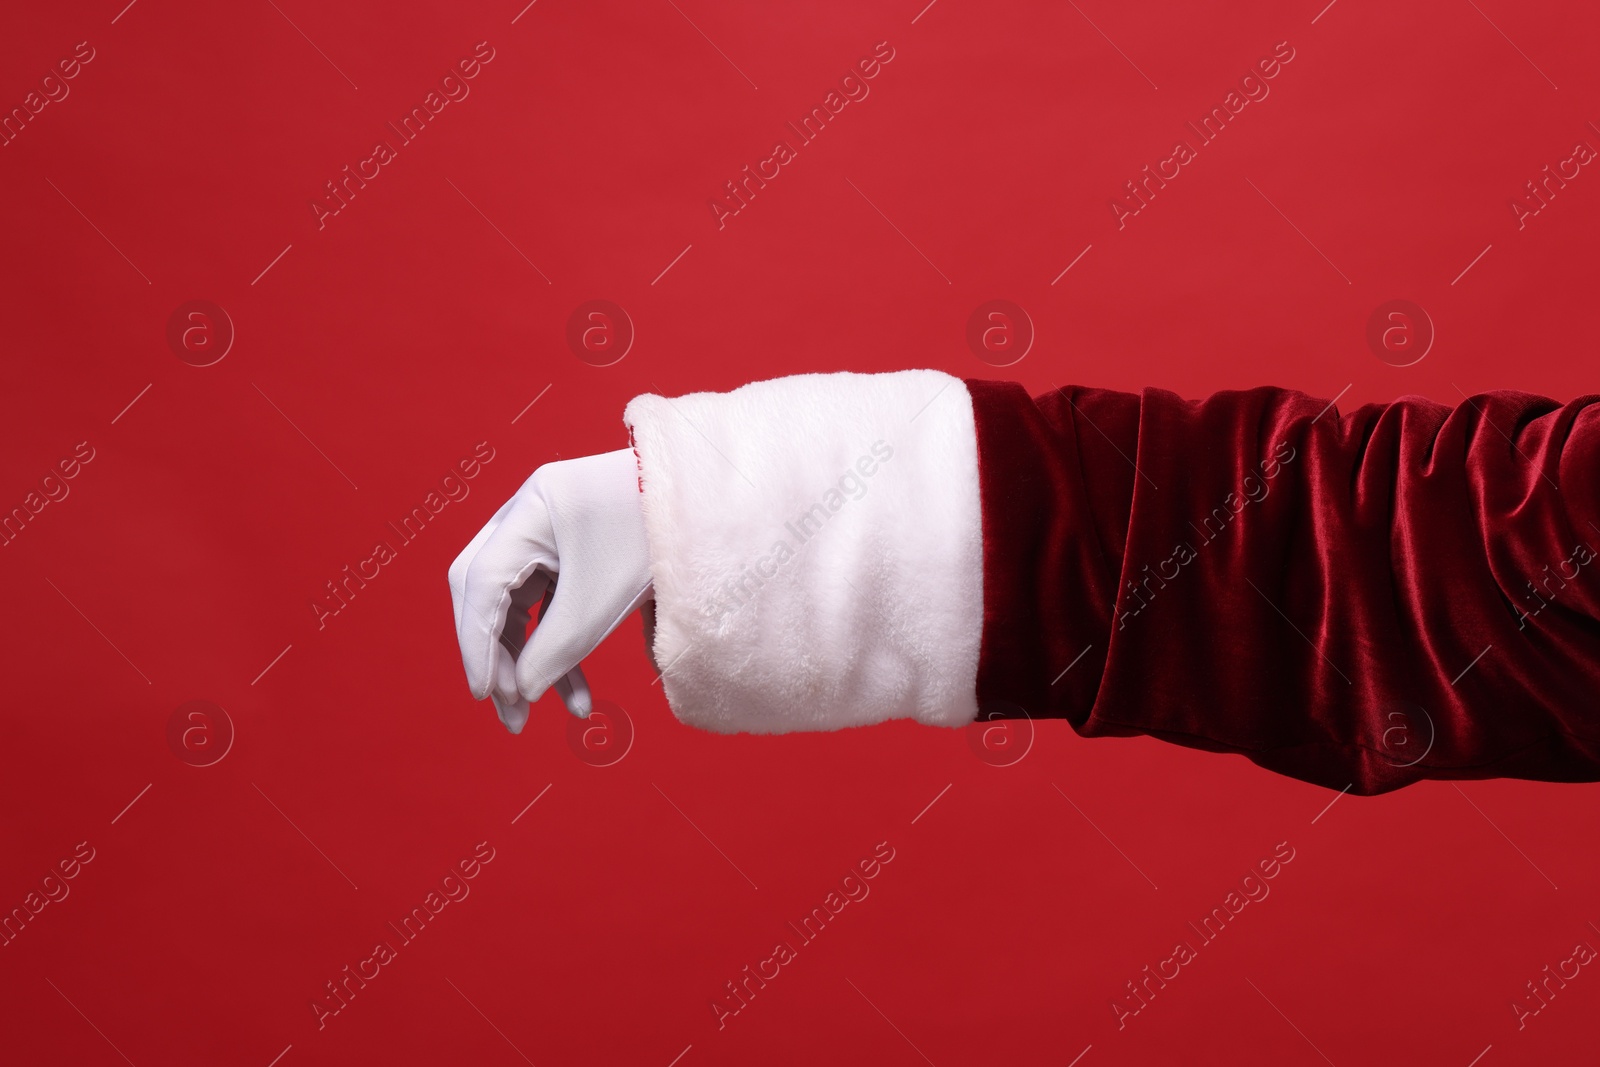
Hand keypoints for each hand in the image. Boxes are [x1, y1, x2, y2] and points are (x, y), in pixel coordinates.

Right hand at [448, 448, 652, 732]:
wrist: (712, 510)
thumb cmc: (657, 541)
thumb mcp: (603, 601)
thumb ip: (555, 650)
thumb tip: (520, 693)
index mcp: (533, 509)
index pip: (481, 583)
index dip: (477, 644)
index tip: (486, 696)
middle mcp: (530, 512)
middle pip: (488, 593)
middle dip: (498, 657)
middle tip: (512, 715)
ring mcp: (548, 528)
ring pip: (518, 603)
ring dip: (529, 659)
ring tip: (550, 713)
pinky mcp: (569, 548)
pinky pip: (547, 601)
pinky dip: (556, 644)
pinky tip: (576, 693)